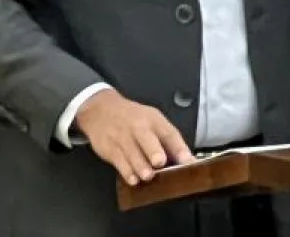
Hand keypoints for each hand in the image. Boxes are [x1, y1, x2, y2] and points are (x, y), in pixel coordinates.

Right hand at [74, 89, 194, 184]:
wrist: (101, 110)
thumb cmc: (132, 118)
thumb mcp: (152, 120)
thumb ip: (167, 140)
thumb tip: (184, 160)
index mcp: (153, 120)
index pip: (169, 133)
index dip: (179, 148)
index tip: (188, 161)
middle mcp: (138, 128)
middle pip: (147, 139)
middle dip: (154, 151)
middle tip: (160, 162)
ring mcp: (123, 138)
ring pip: (132, 153)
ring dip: (140, 166)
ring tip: (147, 176)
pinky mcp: (110, 149)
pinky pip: (119, 162)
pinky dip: (126, 172)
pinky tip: (132, 179)